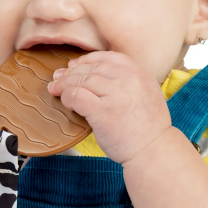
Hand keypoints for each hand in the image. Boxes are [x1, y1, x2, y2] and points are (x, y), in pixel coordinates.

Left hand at [47, 51, 171, 164]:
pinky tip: (66, 102)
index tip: (75, 65)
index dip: (87, 60)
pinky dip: (67, 96)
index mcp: (139, 73)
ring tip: (55, 89)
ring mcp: (115, 94)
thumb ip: (130, 82)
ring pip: (82, 80)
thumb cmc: (148, 128)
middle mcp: (128, 79)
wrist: (153, 150)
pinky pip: (77, 96)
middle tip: (58, 77)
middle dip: (71, 72)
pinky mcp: (103, 111)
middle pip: (91, 68)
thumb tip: (102, 76)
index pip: (107, 57)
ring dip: (64, 84)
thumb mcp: (147, 94)